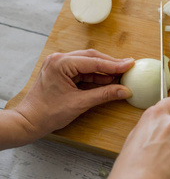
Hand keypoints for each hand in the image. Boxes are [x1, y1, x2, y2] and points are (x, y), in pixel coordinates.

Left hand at [15, 49, 134, 139]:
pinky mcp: (62, 72)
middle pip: (92, 57)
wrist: (29, 121)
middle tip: (129, 67)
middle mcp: (59, 59)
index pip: (94, 61)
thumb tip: (124, 91)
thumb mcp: (80, 103)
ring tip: (121, 74)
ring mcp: (59, 65)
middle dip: (111, 64)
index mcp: (61, 63)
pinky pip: (83, 70)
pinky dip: (96, 75)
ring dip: (104, 70)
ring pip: (88, 63)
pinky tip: (108, 80)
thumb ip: (104, 95)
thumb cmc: (48, 113)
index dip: (114, 64)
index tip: (130, 64)